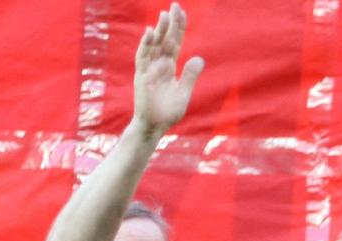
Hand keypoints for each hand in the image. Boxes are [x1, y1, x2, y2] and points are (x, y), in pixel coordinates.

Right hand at [133, 3, 204, 135]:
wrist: (154, 127)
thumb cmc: (167, 112)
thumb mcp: (183, 93)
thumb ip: (190, 76)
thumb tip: (199, 58)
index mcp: (170, 67)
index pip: (175, 43)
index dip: (179, 28)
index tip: (182, 13)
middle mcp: (159, 65)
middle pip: (165, 40)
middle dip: (170, 24)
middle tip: (174, 6)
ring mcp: (149, 69)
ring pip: (154, 45)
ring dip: (159, 31)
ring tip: (164, 15)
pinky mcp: (142, 77)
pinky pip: (143, 57)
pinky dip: (146, 45)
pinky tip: (151, 33)